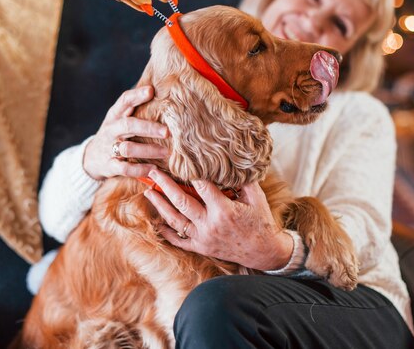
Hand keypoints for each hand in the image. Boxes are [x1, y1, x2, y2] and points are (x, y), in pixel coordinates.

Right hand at [83, 86, 168, 179]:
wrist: (91, 157)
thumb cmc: (115, 133)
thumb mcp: (121, 118)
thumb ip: (136, 108)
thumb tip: (161, 90)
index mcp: (115, 115)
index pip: (124, 101)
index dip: (136, 95)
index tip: (151, 91)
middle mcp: (111, 130)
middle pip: (128, 125)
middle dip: (148, 128)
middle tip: (167, 132)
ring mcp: (109, 148)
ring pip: (128, 148)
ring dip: (149, 150)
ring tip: (166, 152)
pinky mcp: (110, 166)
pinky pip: (125, 168)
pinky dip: (140, 169)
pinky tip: (154, 169)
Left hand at [144, 169, 293, 270]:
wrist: (265, 253)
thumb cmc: (262, 223)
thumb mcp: (257, 198)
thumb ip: (243, 180)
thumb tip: (232, 162)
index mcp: (224, 209)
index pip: (201, 186)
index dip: (190, 172)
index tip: (180, 159)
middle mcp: (210, 224)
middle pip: (181, 201)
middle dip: (165, 185)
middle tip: (153, 172)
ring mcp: (203, 238)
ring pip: (175, 220)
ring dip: (160, 205)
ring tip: (149, 191)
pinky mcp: (202, 248)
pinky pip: (179, 240)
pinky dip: (166, 232)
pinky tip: (157, 221)